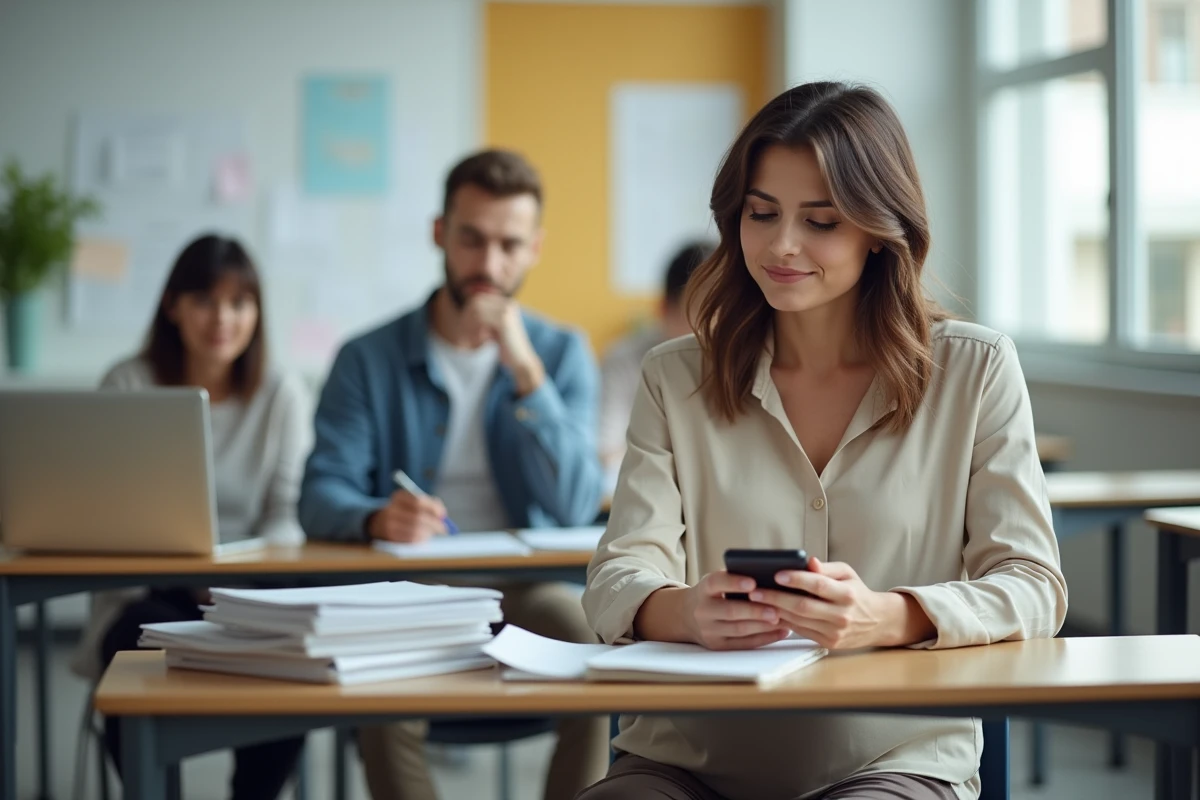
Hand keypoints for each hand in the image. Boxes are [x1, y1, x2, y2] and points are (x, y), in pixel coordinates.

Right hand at [366, 490, 447, 542]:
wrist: (380, 522)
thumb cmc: (404, 511)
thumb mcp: (413, 502)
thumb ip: (430, 503)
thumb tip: (442, 514)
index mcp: (398, 496)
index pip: (418, 501)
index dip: (433, 508)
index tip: (443, 514)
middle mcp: (391, 508)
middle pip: (418, 516)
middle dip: (434, 523)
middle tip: (444, 528)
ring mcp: (388, 523)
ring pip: (415, 529)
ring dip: (429, 532)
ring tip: (434, 532)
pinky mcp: (389, 536)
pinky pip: (409, 538)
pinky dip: (421, 538)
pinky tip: (425, 537)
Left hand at [463, 294, 544, 394]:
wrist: (521, 361)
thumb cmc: (507, 348)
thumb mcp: (493, 330)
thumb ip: (484, 319)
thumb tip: (466, 310)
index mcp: (507, 304)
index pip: (480, 299)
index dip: (468, 312)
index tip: (464, 327)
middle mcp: (508, 304)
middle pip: (476, 302)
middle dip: (466, 317)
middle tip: (464, 334)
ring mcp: (507, 310)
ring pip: (476, 310)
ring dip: (469, 324)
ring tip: (472, 338)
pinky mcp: (504, 320)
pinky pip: (480, 318)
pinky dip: (475, 329)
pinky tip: (479, 340)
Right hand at [681, 571, 792, 650]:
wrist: (687, 616)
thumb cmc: (712, 594)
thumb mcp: (715, 582)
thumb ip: (734, 578)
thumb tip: (767, 575)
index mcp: (703, 589)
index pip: (716, 583)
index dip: (734, 582)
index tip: (753, 582)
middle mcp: (703, 611)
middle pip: (730, 611)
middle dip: (755, 611)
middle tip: (776, 609)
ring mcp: (709, 631)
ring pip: (739, 630)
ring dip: (763, 625)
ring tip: (782, 619)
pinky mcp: (718, 646)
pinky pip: (744, 644)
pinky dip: (765, 638)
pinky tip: (781, 631)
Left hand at [748, 557, 932, 649]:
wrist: (877, 622)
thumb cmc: (856, 592)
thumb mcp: (847, 574)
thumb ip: (827, 568)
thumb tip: (809, 561)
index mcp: (847, 594)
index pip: (818, 585)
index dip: (797, 579)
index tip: (777, 573)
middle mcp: (841, 615)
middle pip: (803, 606)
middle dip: (776, 598)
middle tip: (755, 591)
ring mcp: (834, 632)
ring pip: (798, 620)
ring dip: (775, 611)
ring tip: (756, 601)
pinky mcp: (828, 643)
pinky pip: (800, 631)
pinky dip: (783, 621)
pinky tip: (769, 612)